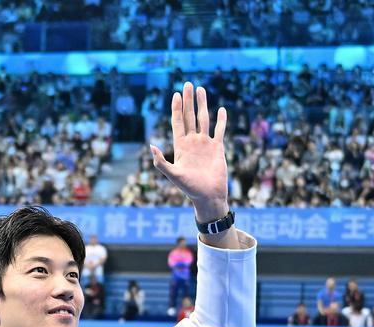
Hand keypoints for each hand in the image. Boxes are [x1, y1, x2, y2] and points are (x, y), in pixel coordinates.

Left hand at [150, 82, 228, 222]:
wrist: (208, 196)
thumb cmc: (190, 188)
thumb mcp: (173, 175)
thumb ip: (161, 162)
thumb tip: (152, 146)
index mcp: (181, 146)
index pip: (178, 123)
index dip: (176, 109)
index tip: (175, 94)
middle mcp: (192, 142)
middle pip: (190, 116)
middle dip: (188, 100)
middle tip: (187, 84)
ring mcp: (205, 144)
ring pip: (204, 119)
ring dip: (202, 105)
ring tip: (201, 89)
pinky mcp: (217, 148)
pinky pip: (219, 130)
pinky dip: (221, 120)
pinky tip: (221, 110)